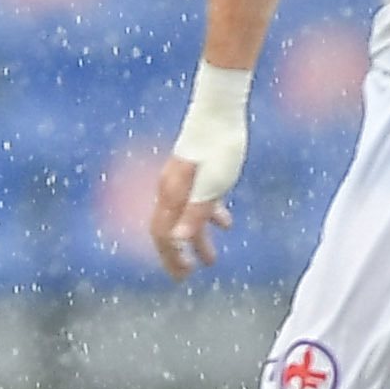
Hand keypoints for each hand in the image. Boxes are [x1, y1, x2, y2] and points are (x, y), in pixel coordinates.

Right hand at [151, 155, 234, 275]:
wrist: (219, 111)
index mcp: (172, 195)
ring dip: (196, 239)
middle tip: (186, 275)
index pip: (164, 235)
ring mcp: (182, 180)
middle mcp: (171, 189)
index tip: (182, 277)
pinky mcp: (196, 172)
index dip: (171, 257)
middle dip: (177, 254)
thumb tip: (179, 239)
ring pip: (185, 217)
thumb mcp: (212, 186)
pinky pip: (197, 202)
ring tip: (210, 259)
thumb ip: (196, 213)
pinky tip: (226, 223)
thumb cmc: (217, 149)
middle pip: (169, 230)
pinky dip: (208, 217)